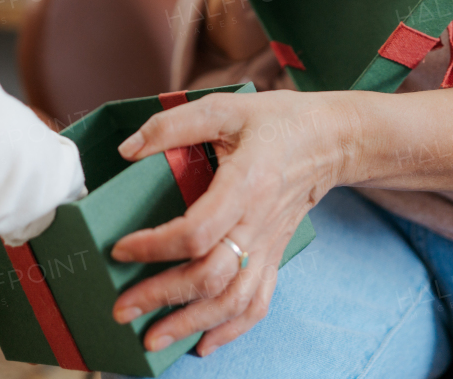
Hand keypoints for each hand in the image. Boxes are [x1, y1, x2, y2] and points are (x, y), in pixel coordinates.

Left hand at [108, 91, 344, 355]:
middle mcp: (259, 224)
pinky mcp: (274, 256)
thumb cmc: (276, 122)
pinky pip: (257, 304)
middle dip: (163, 297)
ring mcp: (269, 246)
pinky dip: (230, 330)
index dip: (156, 245)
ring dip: (191, 324)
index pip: (198, 231)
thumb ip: (172, 125)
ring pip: (233, 300)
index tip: (121, 249)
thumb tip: (127, 150)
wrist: (331, 141)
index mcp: (246, 185)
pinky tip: (202, 343)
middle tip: (121, 309)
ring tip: (152, 339)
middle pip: (211, 276)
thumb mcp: (224, 108)